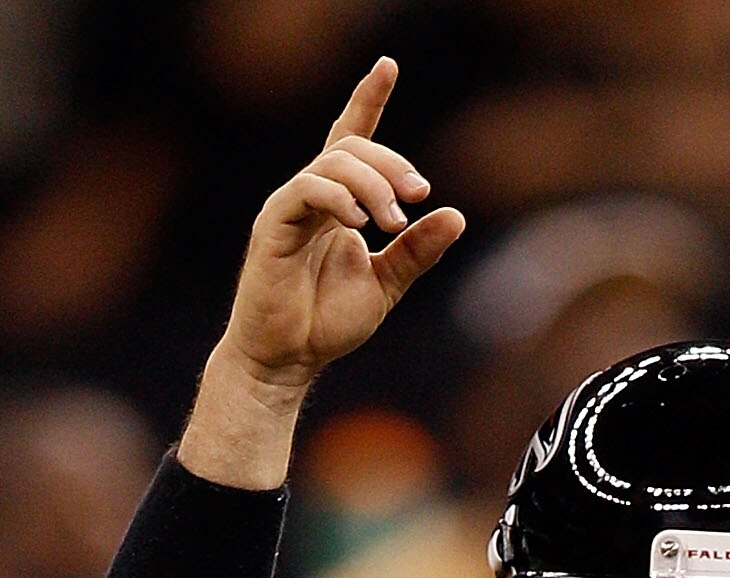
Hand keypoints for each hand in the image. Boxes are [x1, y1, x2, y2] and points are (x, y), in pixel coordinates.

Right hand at [218, 59, 463, 394]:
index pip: (350, 137)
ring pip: (333, 164)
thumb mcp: (386, 283)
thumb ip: (416, 250)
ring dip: (373, 185)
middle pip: (351, 146)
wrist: (287, 360)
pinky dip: (339, 198)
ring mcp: (290, 207)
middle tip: (419, 194)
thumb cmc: (326, 323)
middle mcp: (312, 197)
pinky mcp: (274, 225)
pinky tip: (362, 221)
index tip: (387, 65)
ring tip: (393, 221)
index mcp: (337, 204)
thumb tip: (456, 215)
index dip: (368, 99)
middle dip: (390, 163)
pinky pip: (307, 190)